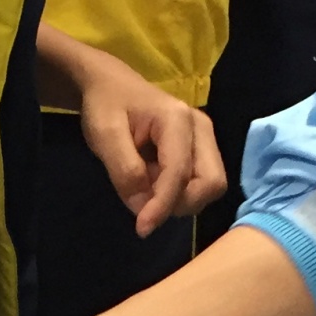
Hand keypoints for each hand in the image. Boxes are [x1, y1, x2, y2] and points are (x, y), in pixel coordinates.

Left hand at [38, 23, 224, 235]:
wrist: (112, 86)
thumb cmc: (106, 105)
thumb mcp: (104, 135)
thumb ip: (124, 170)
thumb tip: (142, 207)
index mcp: (177, 119)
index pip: (179, 173)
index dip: (162, 205)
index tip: (142, 229)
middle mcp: (200, 128)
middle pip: (211, 183)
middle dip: (180, 204)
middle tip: (146, 204)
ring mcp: (204, 138)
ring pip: (210, 187)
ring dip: (179, 199)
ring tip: (146, 186)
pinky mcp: (201, 149)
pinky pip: (200, 183)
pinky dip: (178, 193)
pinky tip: (153, 182)